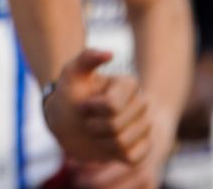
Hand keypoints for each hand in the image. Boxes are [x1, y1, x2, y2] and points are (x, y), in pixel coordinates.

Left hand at [42, 49, 153, 167]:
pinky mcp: (143, 147)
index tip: (83, 104)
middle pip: (116, 126)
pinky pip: (132, 158)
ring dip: (100, 140)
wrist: (67, 120)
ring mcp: (144, 127)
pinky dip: (112, 154)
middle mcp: (141, 105)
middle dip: (93, 125)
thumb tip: (110, 53)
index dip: (91, 108)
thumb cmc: (69, 94)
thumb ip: (86, 58)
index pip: (112, 106)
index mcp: (129, 85)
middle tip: (87, 120)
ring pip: (123, 143)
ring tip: (95, 131)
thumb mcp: (72, 73)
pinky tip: (106, 144)